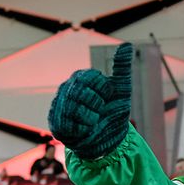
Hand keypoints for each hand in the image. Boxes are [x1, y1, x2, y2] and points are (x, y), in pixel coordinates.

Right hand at [48, 43, 132, 158]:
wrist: (110, 139)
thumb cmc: (113, 111)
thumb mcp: (121, 88)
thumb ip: (121, 67)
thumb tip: (126, 45)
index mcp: (81, 78)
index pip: (90, 77)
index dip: (103, 89)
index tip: (108, 96)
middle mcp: (67, 89)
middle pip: (81, 91)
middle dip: (97, 103)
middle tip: (100, 110)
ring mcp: (60, 105)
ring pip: (74, 107)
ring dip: (91, 116)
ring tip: (94, 120)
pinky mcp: (56, 123)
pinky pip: (69, 123)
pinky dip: (83, 128)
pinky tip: (87, 128)